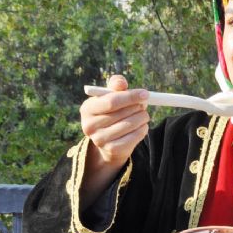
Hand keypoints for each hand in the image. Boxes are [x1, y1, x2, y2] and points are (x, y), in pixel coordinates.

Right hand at [79, 75, 149, 204]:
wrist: (109, 140)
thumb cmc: (112, 111)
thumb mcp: (111, 96)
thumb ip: (116, 85)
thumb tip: (121, 83)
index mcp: (87, 108)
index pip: (111, 101)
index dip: (130, 96)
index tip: (145, 93)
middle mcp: (89, 125)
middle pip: (122, 113)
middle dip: (138, 106)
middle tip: (144, 104)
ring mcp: (99, 140)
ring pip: (131, 124)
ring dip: (142, 117)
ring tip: (143, 115)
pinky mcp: (112, 150)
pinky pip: (135, 136)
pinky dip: (143, 129)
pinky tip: (141, 126)